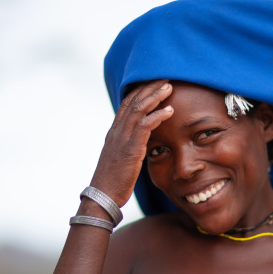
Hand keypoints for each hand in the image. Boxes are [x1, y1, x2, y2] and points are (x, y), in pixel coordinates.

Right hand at [88, 80, 173, 206]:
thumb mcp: (121, 158)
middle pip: (133, 101)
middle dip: (149, 87)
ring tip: (169, 87)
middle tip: (165, 77)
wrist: (103, 196)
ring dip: (155, 96)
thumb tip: (142, 141)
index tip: (154, 82)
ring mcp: (122, 139)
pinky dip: (157, 115)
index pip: (127, 104)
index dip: (140, 91)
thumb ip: (130, 145)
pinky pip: (144, 126)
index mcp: (115, 132)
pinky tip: (169, 110)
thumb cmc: (114, 180)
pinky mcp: (130, 149)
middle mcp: (117, 131)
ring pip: (139, 109)